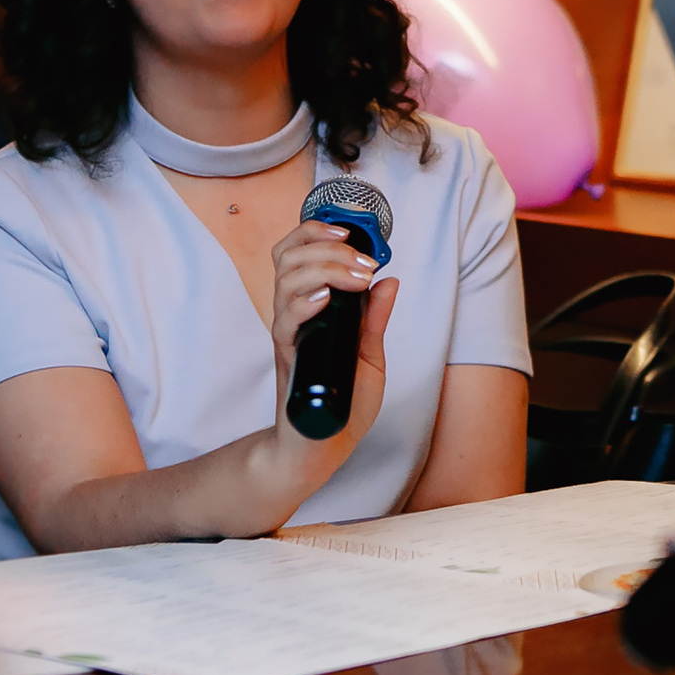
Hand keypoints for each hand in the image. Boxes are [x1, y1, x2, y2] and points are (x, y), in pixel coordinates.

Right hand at [267, 220, 399, 448]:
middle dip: (328, 246)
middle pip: (288, 257)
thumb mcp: (368, 354)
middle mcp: (293, 314)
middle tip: (364, 263)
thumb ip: (375, 318)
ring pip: (285, 280)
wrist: (321, 444)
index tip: (349, 230)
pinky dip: (304, 303)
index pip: (297, 252)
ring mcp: (289, 334)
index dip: (316, 231)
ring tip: (356, 278)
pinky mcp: (288, 357)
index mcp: (309, 306)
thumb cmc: (342, 400)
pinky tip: (326, 299)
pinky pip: (285, 322)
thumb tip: (389, 281)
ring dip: (324, 268)